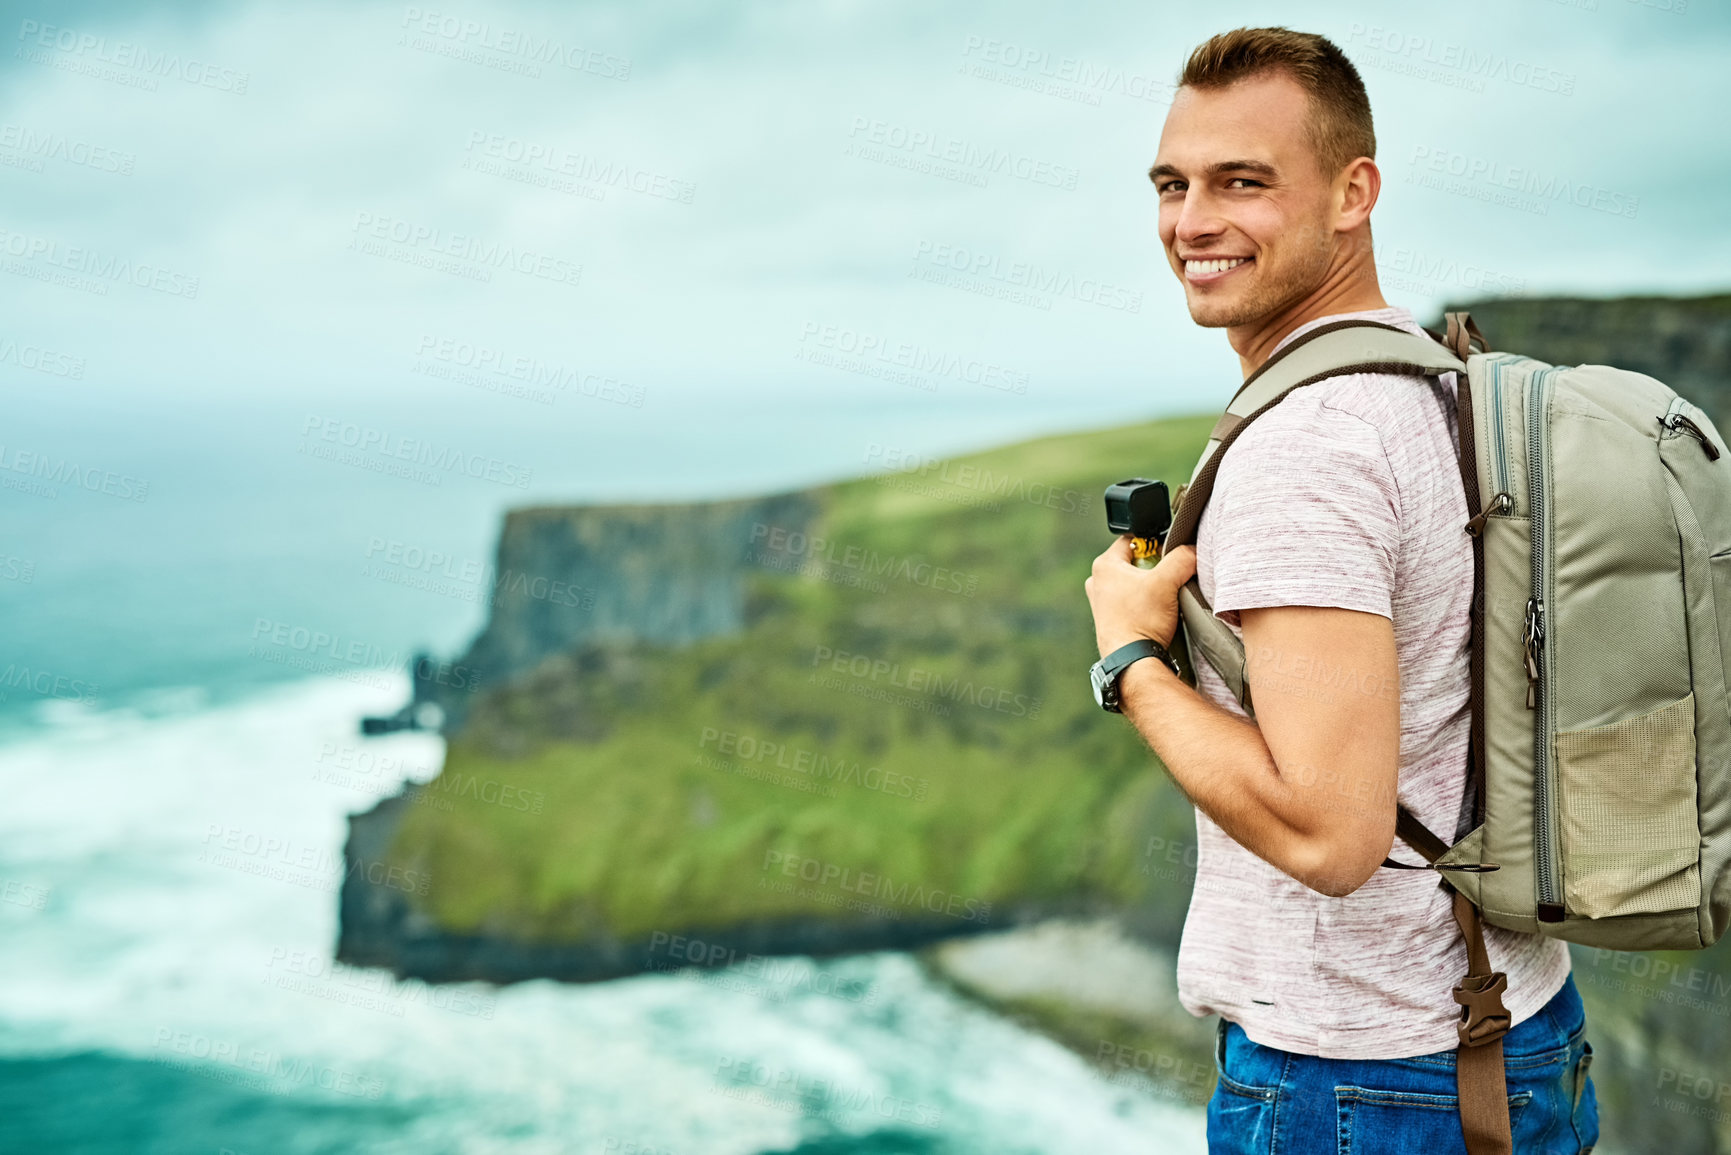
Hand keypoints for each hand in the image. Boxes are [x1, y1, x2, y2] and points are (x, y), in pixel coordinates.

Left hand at [1084, 538, 1197, 658]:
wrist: (1132, 661)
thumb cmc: (1141, 621)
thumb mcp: (1167, 582)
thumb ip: (1182, 559)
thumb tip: (1192, 550)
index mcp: (1104, 565)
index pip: (1133, 539)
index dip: (1154, 542)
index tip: (1169, 554)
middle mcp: (1097, 581)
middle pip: (1134, 562)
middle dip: (1154, 568)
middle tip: (1169, 579)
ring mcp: (1101, 602)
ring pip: (1133, 583)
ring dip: (1150, 588)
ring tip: (1164, 599)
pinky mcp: (1109, 620)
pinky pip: (1130, 602)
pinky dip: (1144, 605)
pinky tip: (1156, 614)